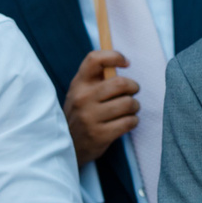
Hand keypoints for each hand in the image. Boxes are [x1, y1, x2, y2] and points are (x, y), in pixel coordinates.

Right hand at [64, 50, 138, 165]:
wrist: (67, 146)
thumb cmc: (82, 113)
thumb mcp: (81, 92)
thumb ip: (98, 77)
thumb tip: (122, 60)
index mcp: (79, 84)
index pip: (95, 59)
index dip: (115, 56)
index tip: (126, 63)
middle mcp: (82, 98)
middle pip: (120, 83)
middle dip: (134, 87)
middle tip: (132, 92)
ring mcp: (89, 117)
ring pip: (128, 103)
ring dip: (135, 107)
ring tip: (129, 110)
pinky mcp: (99, 135)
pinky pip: (129, 122)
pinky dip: (133, 121)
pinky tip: (126, 122)